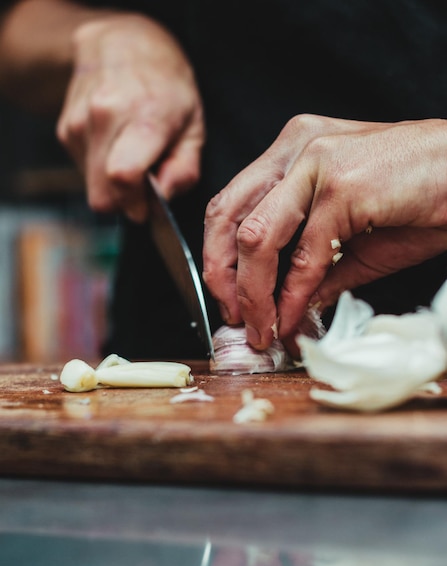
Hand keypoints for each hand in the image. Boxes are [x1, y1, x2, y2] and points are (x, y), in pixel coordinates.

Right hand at [57, 13, 204, 221]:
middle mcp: (106, 117)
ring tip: (131, 157)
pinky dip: (100, 170)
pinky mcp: (66, 130)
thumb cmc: (167, 89)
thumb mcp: (194, 127)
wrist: (122, 45)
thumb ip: (184, 169)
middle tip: (143, 189)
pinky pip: (83, 172)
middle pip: (102, 193)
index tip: (146, 209)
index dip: (134, 204)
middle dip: (124, 203)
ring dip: (112, 186)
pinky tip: (114, 146)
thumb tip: (161, 201)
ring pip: (92, 187)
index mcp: (144, 117)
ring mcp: (80, 123)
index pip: (124, 176)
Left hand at [203, 114, 446, 355]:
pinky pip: (305, 255)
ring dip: (253, 293)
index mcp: (293, 151)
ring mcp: (316, 163)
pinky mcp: (342, 186)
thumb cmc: (422, 202)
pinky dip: (294, 296)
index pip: (232, 203)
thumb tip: (287, 311)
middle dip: (221, 276)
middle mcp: (296, 148)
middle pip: (227, 215)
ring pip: (256, 237)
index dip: (219, 256)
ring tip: (261, 327)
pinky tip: (293, 319)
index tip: (229, 298)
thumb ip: (315, 270)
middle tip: (235, 317)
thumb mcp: (354, 240)